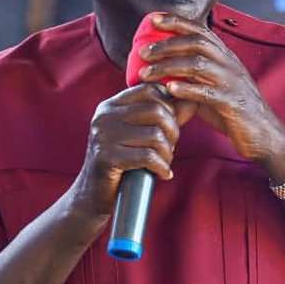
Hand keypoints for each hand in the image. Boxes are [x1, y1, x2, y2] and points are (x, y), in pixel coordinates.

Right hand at [68, 81, 182, 222]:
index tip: (170, 125)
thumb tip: (191, 101)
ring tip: (164, 162)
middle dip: (172, 131)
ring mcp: (103, 136)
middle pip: (156, 111)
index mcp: (111, 106)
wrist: (93, 194)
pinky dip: (162, 167)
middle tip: (171, 147)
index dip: (169, 105)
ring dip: (167, 152)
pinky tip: (163, 174)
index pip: (149, 89)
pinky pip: (147, 157)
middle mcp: (104, 116)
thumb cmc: (122, 162)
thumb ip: (165, 117)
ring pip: (155, 135)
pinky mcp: (106, 157)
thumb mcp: (141, 135)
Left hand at [134, 14, 284, 171]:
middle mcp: (230, 64)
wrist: (263, 135)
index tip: (152, 19)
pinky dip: (187, 89)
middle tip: (142, 52)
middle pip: (196, 43)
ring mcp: (232, 82)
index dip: (176, 21)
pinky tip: (170, 89)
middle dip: (166, 44)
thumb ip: (191, 78)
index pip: (200, 30)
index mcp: (225, 56)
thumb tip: (161, 74)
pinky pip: (208, 92)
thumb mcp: (211, 88)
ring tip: (146, 73)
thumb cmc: (232, 111)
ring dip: (168, 66)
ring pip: (199, 64)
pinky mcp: (233, 103)